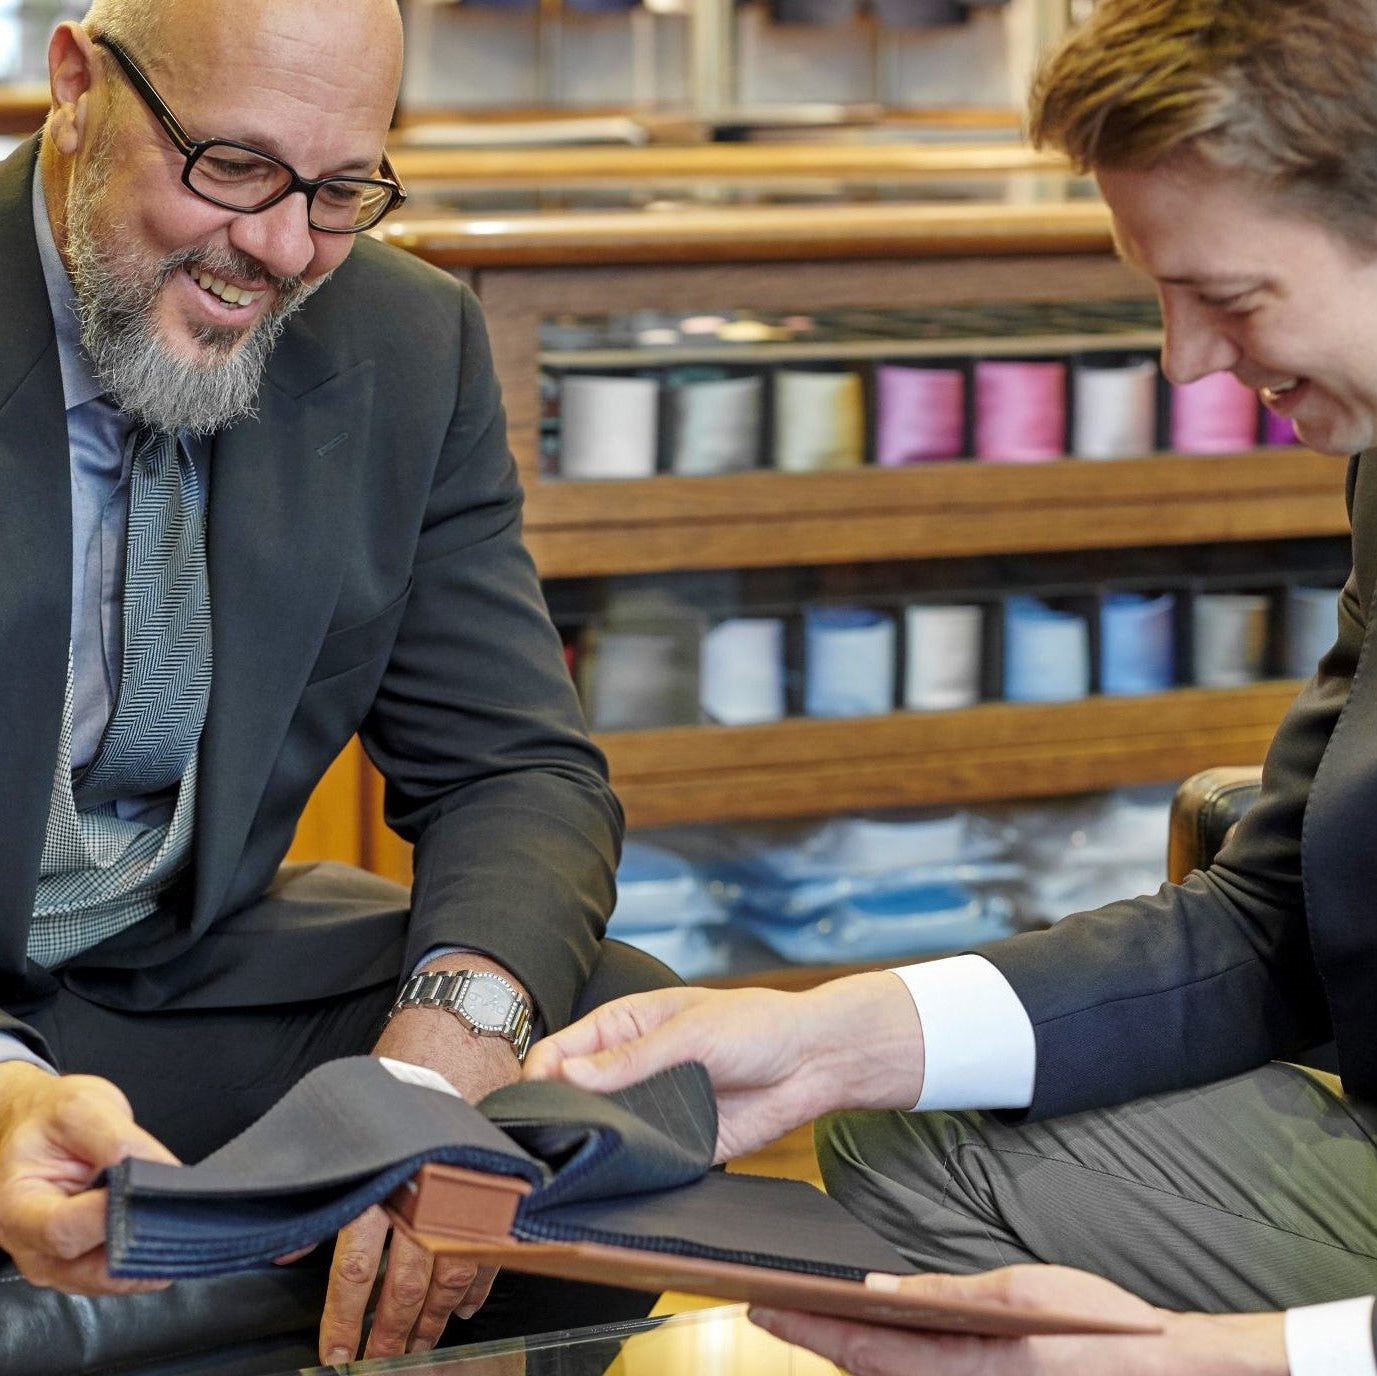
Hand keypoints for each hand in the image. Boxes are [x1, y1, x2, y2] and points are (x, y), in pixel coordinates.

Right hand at [0, 1061, 179, 1294]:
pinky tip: (172, 1236)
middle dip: (140, 1246)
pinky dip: (146, 1259)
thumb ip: (120, 1143)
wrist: (34, 1125)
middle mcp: (29, 1245)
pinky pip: (116, 1274)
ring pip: (108, 1279)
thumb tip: (162, 1172)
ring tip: (185, 1227)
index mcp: (16, 1206)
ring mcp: (54, 1262)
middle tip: (185, 1221)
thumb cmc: (50, 1117)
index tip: (151, 1194)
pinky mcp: (79, 1264)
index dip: (110, 1215)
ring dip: (149, 1258)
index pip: (63, 1228)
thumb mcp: (81, 1109)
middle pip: (88, 1267)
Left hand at [317, 958, 524, 1364]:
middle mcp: (424, 1187)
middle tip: (379, 1363)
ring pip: (450, 1275)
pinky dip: (480, 1284)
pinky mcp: (497, 1182)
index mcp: (383, 1173)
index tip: (337, 1351)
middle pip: (407, 1282)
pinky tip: (468, 1307)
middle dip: (391, 1332)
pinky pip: (491, 1248)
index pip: (357, 1262)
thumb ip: (324, 1182)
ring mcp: (466, 1188)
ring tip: (420, 1348)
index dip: (346, 1317)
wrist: (463, 1026)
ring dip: (433, 1319)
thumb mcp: (352, 1118)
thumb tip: (288, 1243)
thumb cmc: (403, 1068)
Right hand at [523, 974, 923, 1161]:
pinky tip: (611, 1182)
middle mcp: (631, 1069)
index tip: (522, 1105)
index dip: (537, 1076)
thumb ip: (631, 1059)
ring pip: (603, 1133)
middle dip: (556, 1117)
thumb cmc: (755, 1025)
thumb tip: (568, 1075)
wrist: (813, 1062)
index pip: (561, 1050)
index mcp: (625, 1027)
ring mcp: (653, 1108)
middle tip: (537, 1145)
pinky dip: (625, 1171)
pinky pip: (640, 1161)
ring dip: (588, 1147)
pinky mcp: (677, 1144)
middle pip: (573, 1096)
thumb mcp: (689, 1032)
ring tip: (566, 1167)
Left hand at [749, 1266, 1287, 1375]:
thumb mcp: (1021, 1293)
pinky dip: (887, 1359)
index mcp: (962, 1366)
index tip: (760, 1306)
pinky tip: (874, 1334)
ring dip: (847, 1349)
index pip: (864, 1350)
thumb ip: (946, 1295)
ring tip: (804, 1314)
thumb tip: (881, 1290)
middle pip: (866, 1368)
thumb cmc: (1100, 1334)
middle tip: (763, 1305)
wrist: (1162, 1371)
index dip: (808, 1329)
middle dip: (813, 1338)